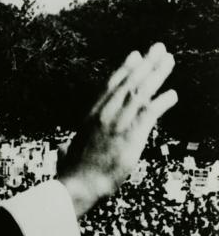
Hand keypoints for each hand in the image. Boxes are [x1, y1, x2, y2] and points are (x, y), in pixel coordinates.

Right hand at [59, 43, 177, 216]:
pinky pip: (150, 112)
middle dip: (145, 64)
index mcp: (90, 117)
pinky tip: (172, 96)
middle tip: (159, 49)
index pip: (110, 87)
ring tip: (169, 61)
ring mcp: (118, 124)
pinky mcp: (131, 136)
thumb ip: (67, 148)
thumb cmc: (71, 175)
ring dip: (157, 74)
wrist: (78, 186)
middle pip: (128, 83)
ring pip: (140, 92)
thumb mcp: (68, 155)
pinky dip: (162, 102)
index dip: (124, 69)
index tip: (135, 56)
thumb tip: (62, 149)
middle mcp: (104, 115)